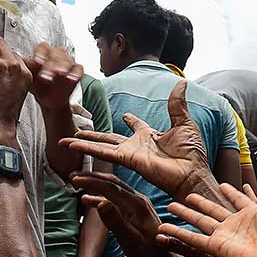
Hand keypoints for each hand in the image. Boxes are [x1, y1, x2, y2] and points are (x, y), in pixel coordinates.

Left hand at [24, 43, 82, 110]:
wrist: (49, 99)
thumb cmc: (37, 85)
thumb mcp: (29, 78)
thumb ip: (26, 69)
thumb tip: (17, 61)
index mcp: (43, 53)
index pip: (42, 48)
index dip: (40, 54)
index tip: (37, 62)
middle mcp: (56, 54)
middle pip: (55, 54)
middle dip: (50, 65)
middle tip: (46, 75)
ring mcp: (68, 61)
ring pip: (67, 60)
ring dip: (63, 67)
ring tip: (60, 74)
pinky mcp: (77, 70)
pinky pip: (78, 69)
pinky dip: (75, 74)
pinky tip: (71, 79)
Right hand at [60, 81, 216, 206]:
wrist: (191, 173)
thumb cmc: (192, 153)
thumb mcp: (184, 123)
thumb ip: (177, 104)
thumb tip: (181, 83)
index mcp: (150, 135)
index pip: (136, 126)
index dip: (131, 120)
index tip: (125, 115)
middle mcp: (136, 145)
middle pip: (108, 138)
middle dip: (92, 136)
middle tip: (76, 132)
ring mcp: (129, 153)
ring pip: (100, 146)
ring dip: (82, 143)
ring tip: (64, 141)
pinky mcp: (126, 160)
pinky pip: (102, 152)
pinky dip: (87, 149)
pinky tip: (72, 145)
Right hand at [71, 171, 181, 256]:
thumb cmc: (149, 255)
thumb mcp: (130, 240)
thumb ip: (115, 221)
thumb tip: (100, 202)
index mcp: (138, 205)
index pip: (110, 187)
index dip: (91, 182)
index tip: (74, 179)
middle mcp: (139, 201)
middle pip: (112, 183)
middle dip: (91, 178)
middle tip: (73, 175)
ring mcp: (137, 206)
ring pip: (112, 189)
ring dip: (95, 185)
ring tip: (78, 183)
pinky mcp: (134, 213)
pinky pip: (114, 200)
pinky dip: (100, 197)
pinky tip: (88, 199)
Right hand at [158, 164, 256, 256]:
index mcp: (253, 214)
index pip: (238, 200)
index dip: (231, 192)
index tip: (222, 185)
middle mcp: (235, 224)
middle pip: (213, 209)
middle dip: (200, 202)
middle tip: (187, 195)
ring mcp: (224, 236)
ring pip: (199, 221)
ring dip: (184, 214)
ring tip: (170, 206)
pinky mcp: (216, 247)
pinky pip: (193, 238)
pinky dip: (178, 233)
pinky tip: (164, 228)